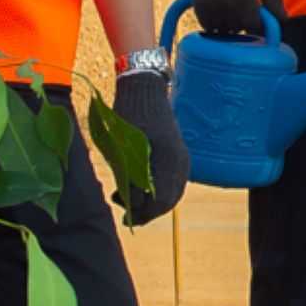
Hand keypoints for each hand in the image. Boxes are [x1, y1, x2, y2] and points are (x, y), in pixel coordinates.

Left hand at [110, 67, 189, 223]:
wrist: (143, 88)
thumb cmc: (129, 115)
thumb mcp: (123, 148)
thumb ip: (129, 177)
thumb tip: (132, 203)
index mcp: (168, 161)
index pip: (161, 202)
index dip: (143, 214)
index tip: (126, 218)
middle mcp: (180, 162)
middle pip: (168, 200)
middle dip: (146, 211)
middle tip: (125, 214)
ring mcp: (181, 158)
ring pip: (170, 193)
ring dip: (151, 201)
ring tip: (127, 198)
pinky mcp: (177, 155)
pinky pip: (171, 182)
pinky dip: (156, 190)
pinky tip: (138, 188)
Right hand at [188, 0, 283, 38]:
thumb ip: (275, 0)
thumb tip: (283, 21)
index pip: (253, 26)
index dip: (257, 26)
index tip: (257, 20)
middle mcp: (226, 1)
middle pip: (238, 28)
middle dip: (243, 24)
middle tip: (244, 10)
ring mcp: (211, 4)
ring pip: (223, 30)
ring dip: (228, 25)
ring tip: (232, 10)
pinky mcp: (199, 5)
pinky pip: (208, 26)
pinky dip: (214, 24)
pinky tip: (220, 11)